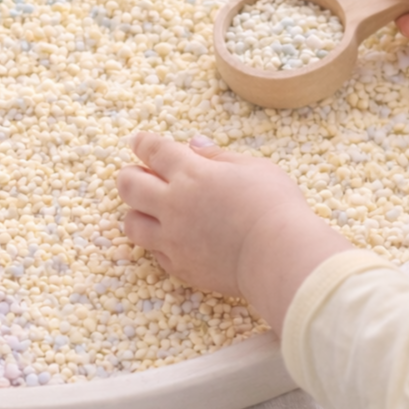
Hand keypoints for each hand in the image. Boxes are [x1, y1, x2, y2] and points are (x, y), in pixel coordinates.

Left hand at [117, 132, 349, 331]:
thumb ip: (218, 156)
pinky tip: (171, 239)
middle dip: (128, 176)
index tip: (138, 141)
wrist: (279, 255)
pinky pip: (154, 253)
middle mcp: (173, 204)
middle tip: (136, 175)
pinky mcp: (180, 266)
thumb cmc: (275, 206)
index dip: (142, 143)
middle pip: (129, 185)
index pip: (154, 151)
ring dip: (136, 213)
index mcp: (190, 173)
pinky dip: (158, 244)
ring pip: (131, 224)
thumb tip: (194, 144)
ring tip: (149, 210)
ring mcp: (172, 238)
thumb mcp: (253, 168)